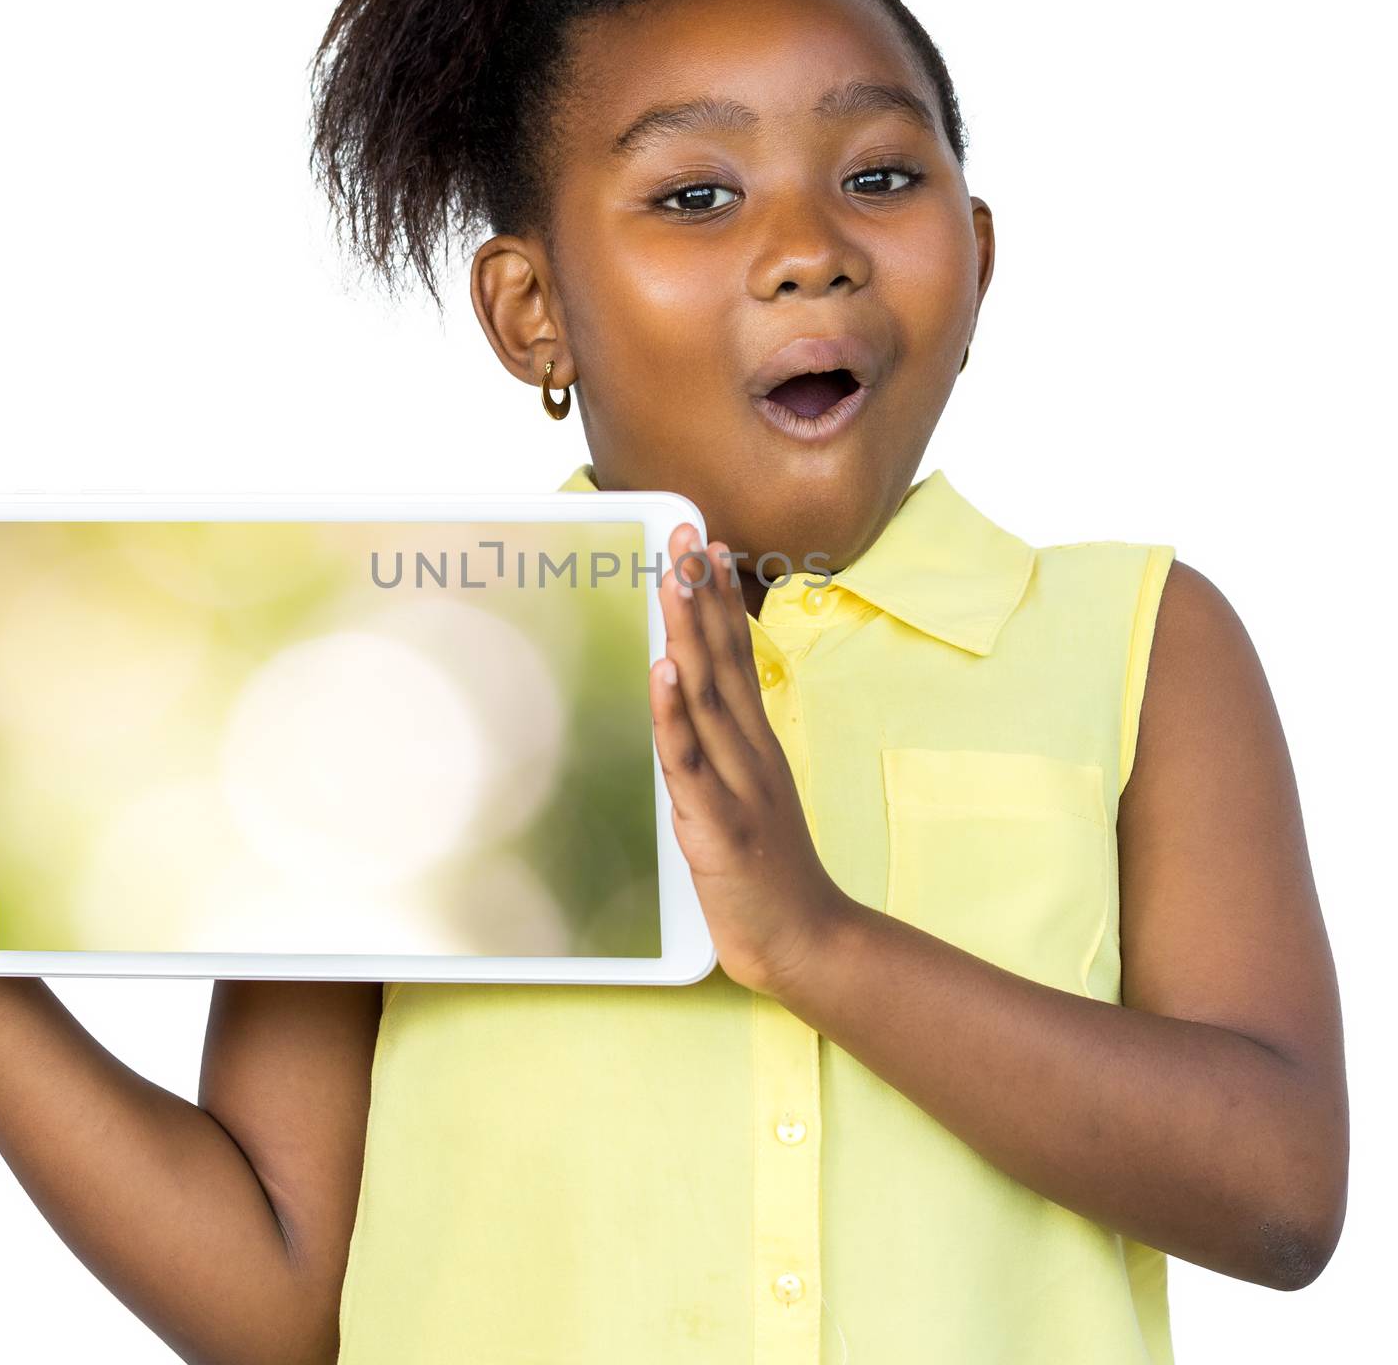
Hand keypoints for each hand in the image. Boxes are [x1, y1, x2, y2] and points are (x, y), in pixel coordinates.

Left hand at [648, 522, 850, 998]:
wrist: (808, 941)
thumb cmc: (770, 872)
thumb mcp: (746, 795)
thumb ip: (721, 750)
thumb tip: (689, 705)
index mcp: (754, 743)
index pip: (735, 654)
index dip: (718, 598)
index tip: (706, 543)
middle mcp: (748, 751)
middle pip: (721, 658)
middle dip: (701, 591)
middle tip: (687, 531)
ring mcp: (737, 784)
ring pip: (705, 696)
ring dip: (686, 632)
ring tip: (672, 577)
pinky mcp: (719, 825)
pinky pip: (689, 763)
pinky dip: (674, 715)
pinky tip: (664, 672)